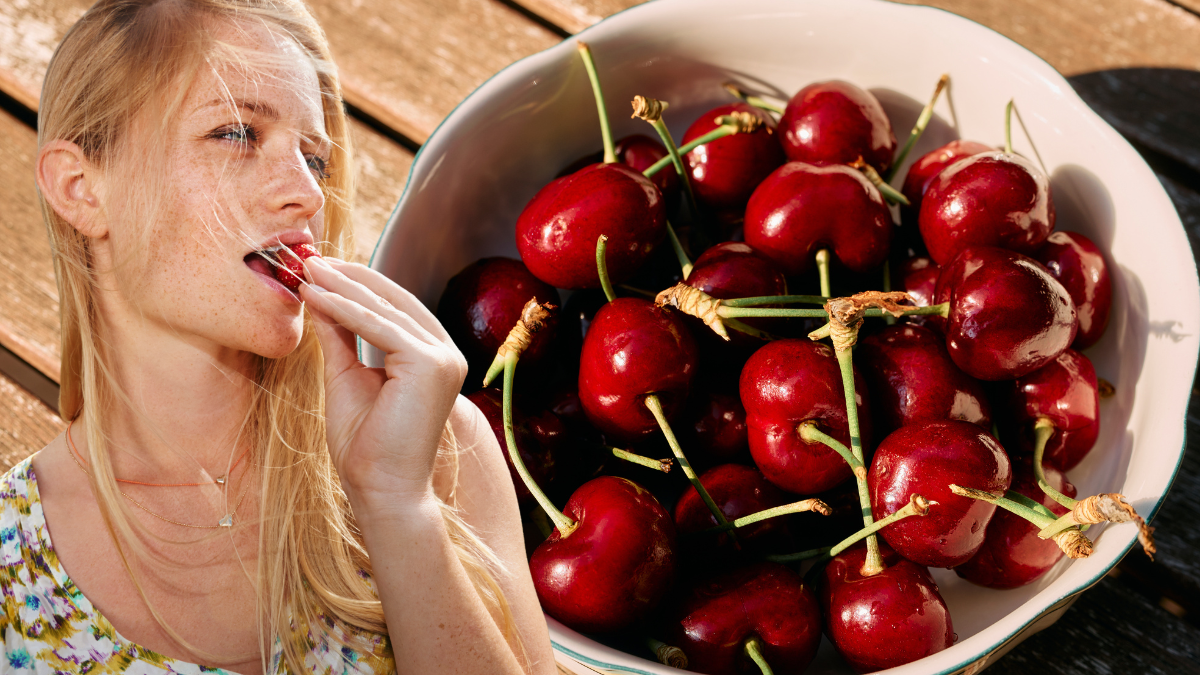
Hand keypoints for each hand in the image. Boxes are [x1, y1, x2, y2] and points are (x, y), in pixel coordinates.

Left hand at [299, 256, 467, 501]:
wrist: (381, 491)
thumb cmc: (366, 447)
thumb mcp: (346, 377)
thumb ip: (338, 336)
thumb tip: (318, 295)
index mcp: (434, 357)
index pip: (394, 308)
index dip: (357, 284)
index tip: (318, 269)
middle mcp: (446, 353)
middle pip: (392, 301)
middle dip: (348, 277)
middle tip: (308, 259)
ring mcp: (444, 358)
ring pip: (384, 310)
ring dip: (340, 287)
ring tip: (305, 271)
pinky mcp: (431, 364)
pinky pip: (378, 327)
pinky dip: (342, 308)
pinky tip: (312, 295)